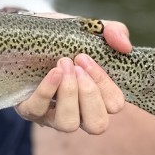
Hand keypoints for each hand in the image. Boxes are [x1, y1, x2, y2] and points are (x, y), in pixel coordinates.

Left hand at [15, 16, 130, 134]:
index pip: (114, 104)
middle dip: (89, 94)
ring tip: (63, 65)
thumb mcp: (91, 30)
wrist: (29, 33)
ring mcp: (53, 115)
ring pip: (68, 124)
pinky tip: (52, 72)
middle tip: (77, 66)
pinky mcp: (30, 110)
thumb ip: (114, 32)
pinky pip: (38, 111)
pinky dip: (47, 91)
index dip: (105, 84)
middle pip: (97, 124)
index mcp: (98, 97)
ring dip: (69, 94)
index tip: (86, 59)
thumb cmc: (66, 37)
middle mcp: (79, 112)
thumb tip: (125, 46)